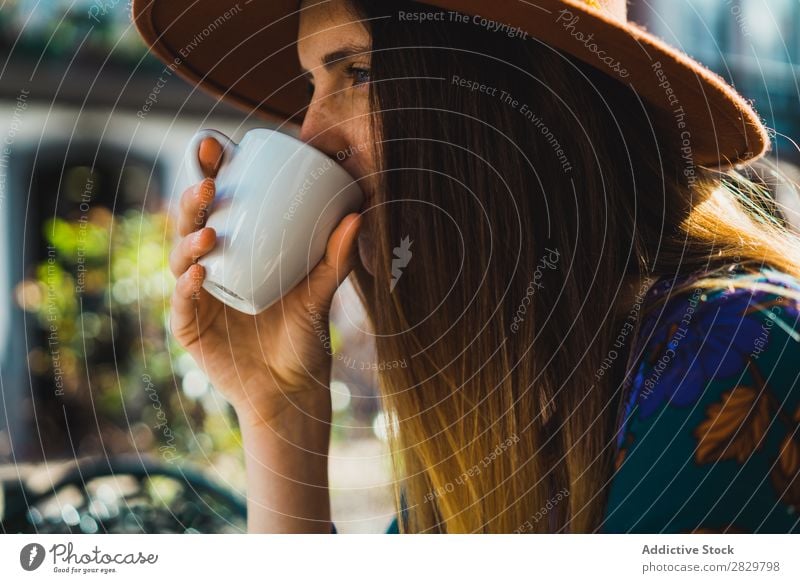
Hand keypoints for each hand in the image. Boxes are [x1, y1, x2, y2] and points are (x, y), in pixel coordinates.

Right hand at [168, 137, 362, 419]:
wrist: (292, 390)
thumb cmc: (304, 338)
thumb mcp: (321, 293)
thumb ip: (336, 258)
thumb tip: (357, 215)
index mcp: (239, 249)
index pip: (221, 202)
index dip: (213, 171)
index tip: (218, 145)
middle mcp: (213, 266)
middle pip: (194, 222)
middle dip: (195, 197)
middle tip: (209, 182)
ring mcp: (197, 295)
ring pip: (179, 257)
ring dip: (189, 239)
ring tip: (210, 232)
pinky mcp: (189, 326)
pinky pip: (183, 301)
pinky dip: (188, 285)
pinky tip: (200, 274)